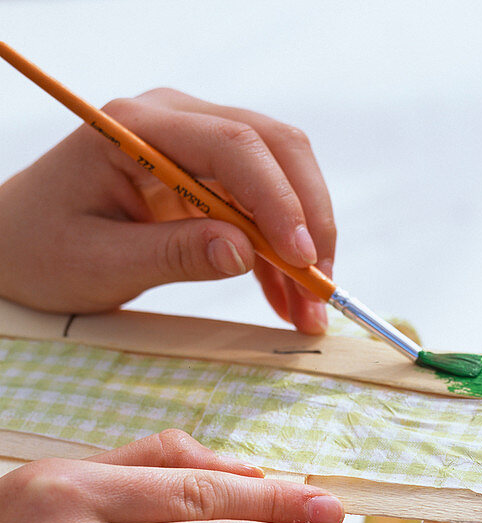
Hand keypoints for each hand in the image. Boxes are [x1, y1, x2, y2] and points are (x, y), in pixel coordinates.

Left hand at [0, 89, 333, 332]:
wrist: (14, 246)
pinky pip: (262, 209)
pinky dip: (281, 256)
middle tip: (321, 289)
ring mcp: (194, 147)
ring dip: (306, 243)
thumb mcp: (101, 263)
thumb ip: (173, 255)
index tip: (303, 261)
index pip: (233, 146)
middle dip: (310, 220)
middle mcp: (175, 121)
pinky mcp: (206, 180)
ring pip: (281, 178)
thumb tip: (244, 252)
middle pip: (274, 150)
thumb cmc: (42, 250)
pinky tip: (286, 301)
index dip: (280, 202)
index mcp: (137, 128)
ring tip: (311, 311)